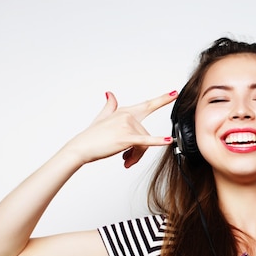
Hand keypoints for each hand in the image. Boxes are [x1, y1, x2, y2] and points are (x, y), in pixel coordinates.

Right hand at [62, 90, 176, 167]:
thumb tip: (110, 94)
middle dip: (139, 151)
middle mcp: (127, 116)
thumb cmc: (92, 136)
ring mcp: (127, 125)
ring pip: (143, 145)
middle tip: (130, 159)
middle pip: (146, 135)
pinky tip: (168, 140)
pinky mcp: (126, 137)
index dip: (162, 99)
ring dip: (136, 157)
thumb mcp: (102, 117)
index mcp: (124, 112)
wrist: (81, 147)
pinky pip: (145, 141)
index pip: (147, 104)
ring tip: (126, 162)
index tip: (174, 93)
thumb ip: (110, 106)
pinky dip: (158, 141)